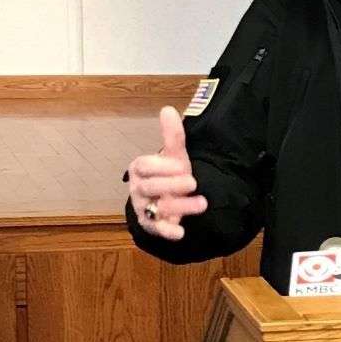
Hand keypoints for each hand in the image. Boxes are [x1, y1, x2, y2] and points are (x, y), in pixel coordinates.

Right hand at [126, 106, 206, 240]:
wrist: (164, 199)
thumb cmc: (168, 173)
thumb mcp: (173, 155)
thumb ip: (172, 136)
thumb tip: (168, 109)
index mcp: (139, 169)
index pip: (143, 166)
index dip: (161, 166)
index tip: (181, 163)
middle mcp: (138, 189)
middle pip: (150, 188)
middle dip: (171, 185)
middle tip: (193, 182)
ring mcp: (144, 208)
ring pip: (157, 209)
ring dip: (180, 206)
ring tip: (203, 203)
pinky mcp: (153, 226)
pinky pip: (157, 230)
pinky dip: (168, 232)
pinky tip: (181, 233)